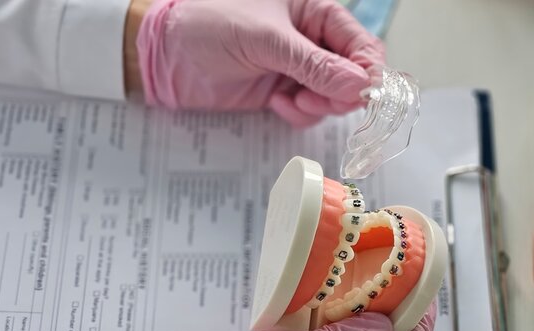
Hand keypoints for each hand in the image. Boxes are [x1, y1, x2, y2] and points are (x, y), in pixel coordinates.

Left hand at [133, 0, 384, 126]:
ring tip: (293, 102)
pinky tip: (276, 104)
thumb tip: (360, 86)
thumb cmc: (209, 27)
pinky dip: (299, 114)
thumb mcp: (266, 40)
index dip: (368, 71)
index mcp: (315, 12)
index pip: (361, 44)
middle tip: (320, 101)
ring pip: (334, 97)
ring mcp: (299, 68)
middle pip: (353, 75)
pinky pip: (310, 111)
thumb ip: (314, 64)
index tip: (363, 95)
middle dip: (342, 93)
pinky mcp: (284, 91)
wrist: (166, 56)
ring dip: (320, 106)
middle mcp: (312, 40)